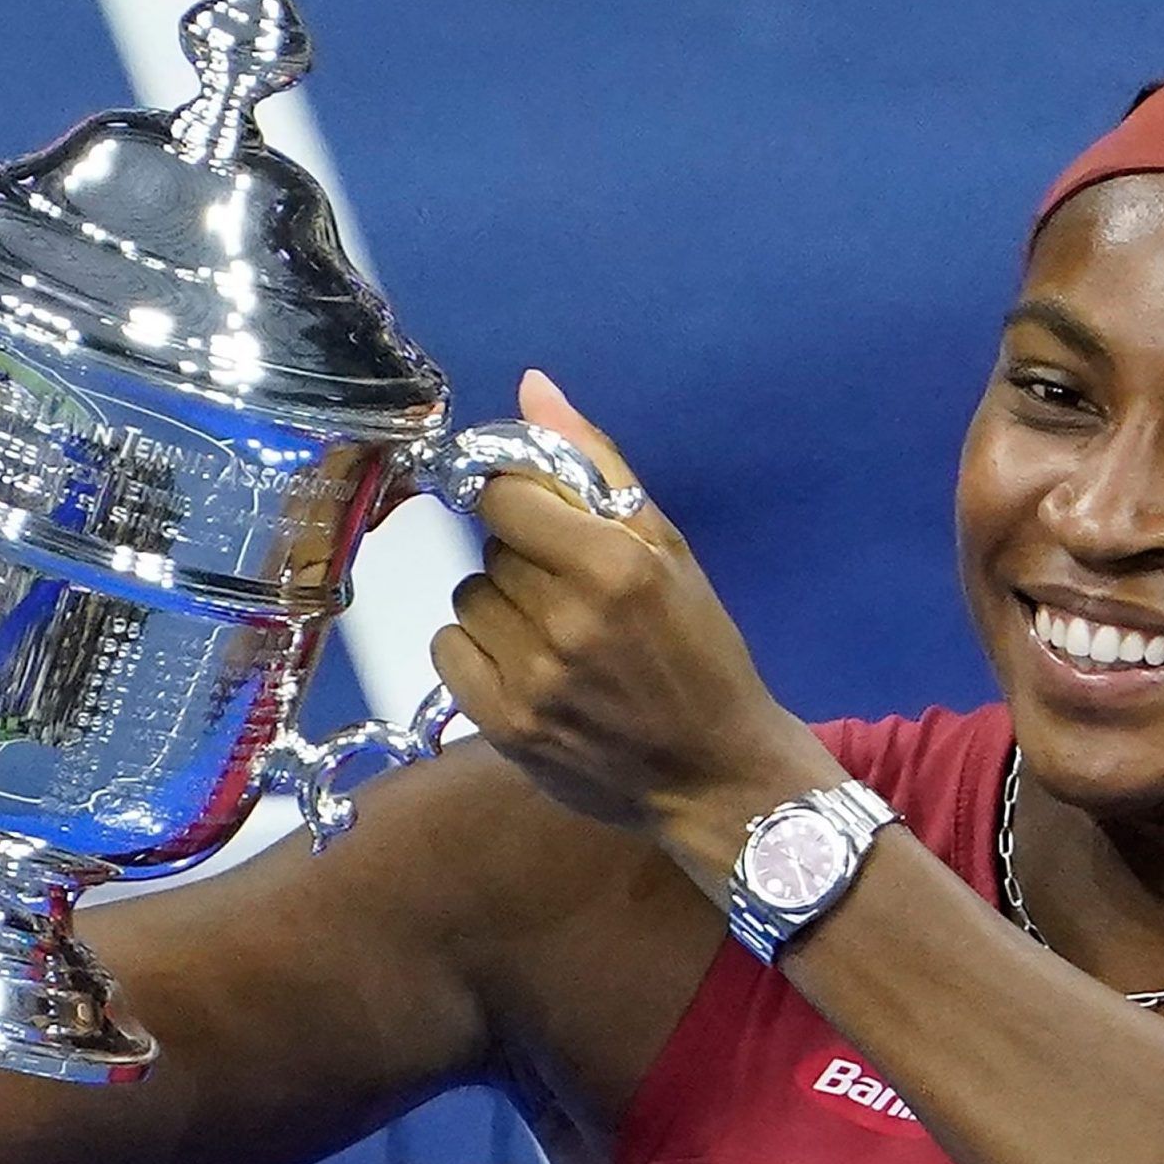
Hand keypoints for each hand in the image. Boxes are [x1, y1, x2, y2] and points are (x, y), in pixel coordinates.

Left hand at [433, 370, 826, 836]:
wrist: (715, 774)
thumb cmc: (701, 654)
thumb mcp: (669, 550)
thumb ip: (595, 464)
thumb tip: (531, 388)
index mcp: (615, 565)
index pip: (506, 494)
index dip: (521, 503)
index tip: (544, 524)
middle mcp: (567, 619)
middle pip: (492, 550)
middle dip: (526, 562)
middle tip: (572, 595)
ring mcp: (531, 677)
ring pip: (469, 598)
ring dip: (502, 608)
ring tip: (552, 635)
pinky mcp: (504, 725)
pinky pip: (448, 649)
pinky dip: (478, 651)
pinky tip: (524, 666)